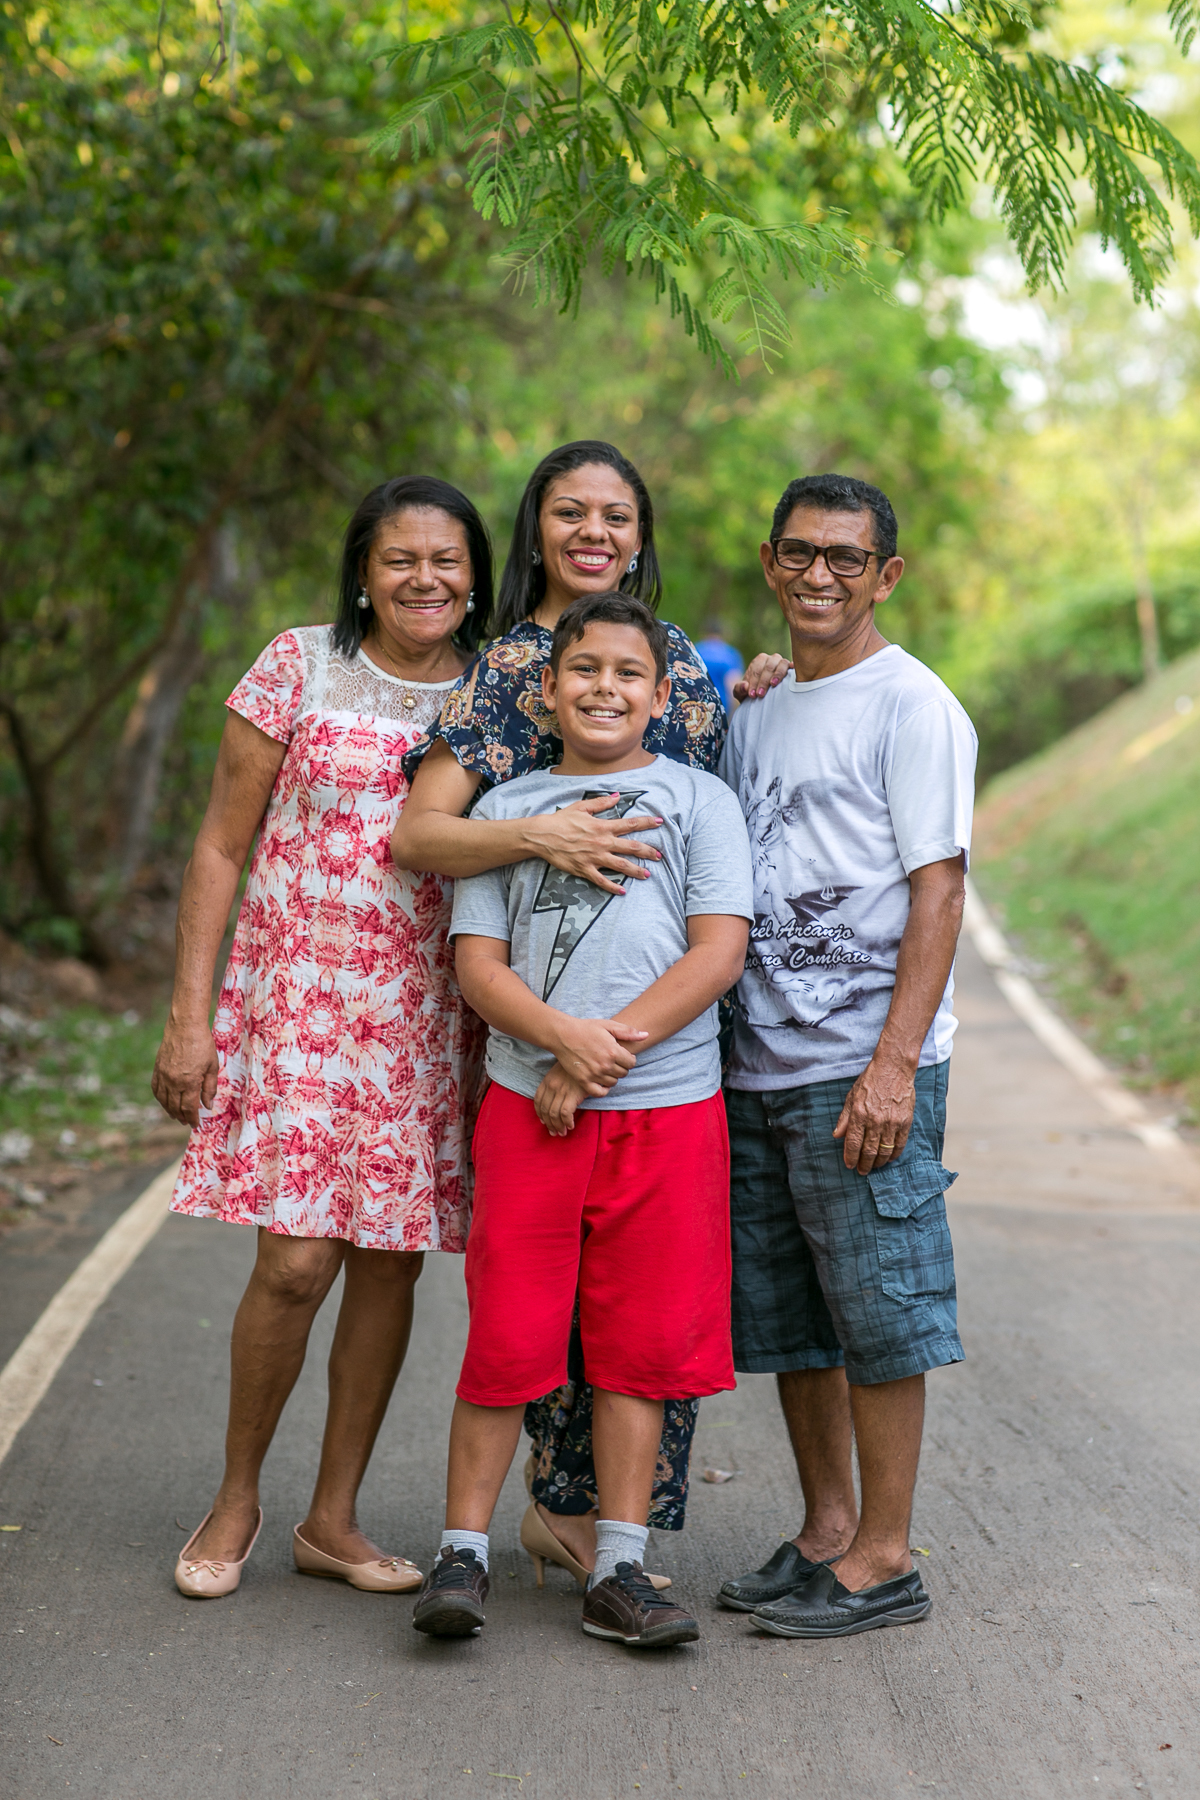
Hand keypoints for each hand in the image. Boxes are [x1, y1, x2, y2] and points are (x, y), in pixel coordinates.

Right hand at [151, 1018, 218, 1127]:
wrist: (185, 1027)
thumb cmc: (203, 1045)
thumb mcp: (212, 1067)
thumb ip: (209, 1088)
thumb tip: (207, 1105)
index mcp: (189, 1083)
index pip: (189, 1108)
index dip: (192, 1118)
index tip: (195, 1124)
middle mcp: (174, 1082)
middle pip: (175, 1107)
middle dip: (181, 1117)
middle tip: (186, 1122)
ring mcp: (163, 1076)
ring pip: (164, 1100)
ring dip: (169, 1111)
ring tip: (176, 1116)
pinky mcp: (157, 1069)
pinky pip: (155, 1089)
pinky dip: (160, 1098)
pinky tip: (165, 1102)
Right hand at [526, 794, 663, 896]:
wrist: (542, 836)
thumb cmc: (561, 820)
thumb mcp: (581, 807)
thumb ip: (601, 803)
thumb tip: (617, 796)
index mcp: (602, 826)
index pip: (630, 824)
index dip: (647, 823)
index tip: (660, 822)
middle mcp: (602, 842)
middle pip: (631, 847)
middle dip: (648, 851)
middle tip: (660, 856)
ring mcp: (594, 857)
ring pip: (621, 866)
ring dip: (636, 870)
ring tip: (647, 875)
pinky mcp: (584, 869)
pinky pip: (602, 880)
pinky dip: (612, 887)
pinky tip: (622, 891)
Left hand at [534, 1062, 590, 1135]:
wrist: (590, 1057)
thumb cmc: (577, 1066)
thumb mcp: (561, 1071)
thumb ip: (555, 1083)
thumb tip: (553, 1100)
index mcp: (547, 1080)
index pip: (538, 1101)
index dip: (540, 1114)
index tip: (543, 1121)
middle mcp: (552, 1086)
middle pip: (545, 1110)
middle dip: (548, 1124)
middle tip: (553, 1132)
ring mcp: (562, 1090)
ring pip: (554, 1114)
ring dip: (557, 1126)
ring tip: (562, 1133)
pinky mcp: (573, 1094)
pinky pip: (565, 1113)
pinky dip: (567, 1122)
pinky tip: (571, 1125)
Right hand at [550, 1016, 646, 1089]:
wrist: (563, 1035)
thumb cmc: (586, 1028)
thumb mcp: (608, 1026)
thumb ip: (628, 1032)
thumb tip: (646, 1035)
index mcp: (613, 1051)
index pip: (632, 1063)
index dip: (628, 1059)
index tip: (622, 1055)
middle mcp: (605, 1065)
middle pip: (623, 1073)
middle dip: (621, 1067)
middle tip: (612, 1060)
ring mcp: (594, 1074)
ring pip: (613, 1082)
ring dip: (612, 1076)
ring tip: (605, 1068)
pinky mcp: (583, 1081)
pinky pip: (600, 1092)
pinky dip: (603, 1089)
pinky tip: (601, 1081)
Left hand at [732, 652, 791, 701]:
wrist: (764, 698)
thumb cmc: (753, 694)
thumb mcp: (741, 693)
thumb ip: (739, 689)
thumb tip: (745, 686)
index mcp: (759, 661)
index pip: (756, 670)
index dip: (753, 682)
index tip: (752, 695)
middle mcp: (771, 659)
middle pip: (768, 667)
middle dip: (763, 681)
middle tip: (760, 695)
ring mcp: (782, 663)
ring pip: (781, 664)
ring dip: (777, 674)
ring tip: (773, 684)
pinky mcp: (791, 669)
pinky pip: (792, 666)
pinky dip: (792, 668)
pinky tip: (792, 674)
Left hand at [832, 1056, 915, 1174]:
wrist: (893, 1068)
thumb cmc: (870, 1080)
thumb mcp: (851, 1096)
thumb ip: (844, 1118)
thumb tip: (837, 1135)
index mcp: (859, 1114)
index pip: (853, 1143)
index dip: (851, 1157)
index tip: (849, 1165)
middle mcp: (875, 1121)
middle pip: (869, 1151)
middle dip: (864, 1164)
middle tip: (862, 1171)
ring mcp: (892, 1122)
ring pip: (884, 1151)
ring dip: (878, 1162)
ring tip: (874, 1167)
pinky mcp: (905, 1122)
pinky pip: (900, 1144)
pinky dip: (894, 1154)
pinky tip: (889, 1158)